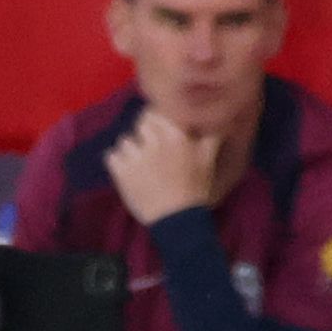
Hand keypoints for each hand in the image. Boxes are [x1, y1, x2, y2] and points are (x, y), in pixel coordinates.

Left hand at [104, 111, 221, 226]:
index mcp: (176, 136)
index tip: (159, 125)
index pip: (158, 112)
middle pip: (140, 122)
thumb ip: (212, 137)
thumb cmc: (194, 188)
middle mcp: (155, 142)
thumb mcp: (208, 160)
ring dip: (130, 147)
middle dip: (144, 131)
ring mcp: (136, 157)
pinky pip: (111, 156)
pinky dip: (116, 160)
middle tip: (149, 142)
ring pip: (125, 140)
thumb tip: (220, 122)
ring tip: (138, 159)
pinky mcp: (121, 173)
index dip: (157, 116)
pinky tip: (126, 168)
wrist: (177, 219)